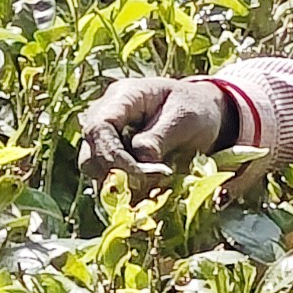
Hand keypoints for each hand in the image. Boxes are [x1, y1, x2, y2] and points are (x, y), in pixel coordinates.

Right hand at [78, 76, 232, 190]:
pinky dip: (126, 192)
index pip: (99, 128)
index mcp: (122, 97)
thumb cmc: (194, 107)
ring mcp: (105, 138)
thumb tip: (140, 162)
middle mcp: (104, 117)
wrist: (202, 111)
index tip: (138, 177)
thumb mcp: (185, 117)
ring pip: (95, 171)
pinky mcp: (112, 158)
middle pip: (90, 153)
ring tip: (151, 192)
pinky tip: (148, 196)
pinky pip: (109, 180)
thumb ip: (159, 138)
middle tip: (146, 189)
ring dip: (119, 187)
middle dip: (114, 176)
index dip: (113, 156)